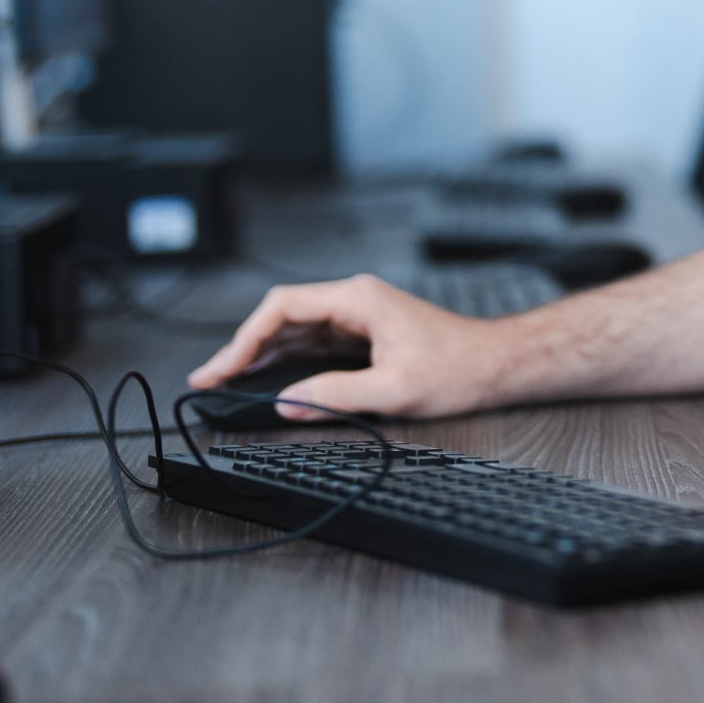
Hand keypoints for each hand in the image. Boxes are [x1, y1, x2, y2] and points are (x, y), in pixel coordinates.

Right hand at [186, 274, 517, 420]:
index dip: (245, 338)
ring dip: (260, 354)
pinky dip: (285, 359)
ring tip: (224, 380)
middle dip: (242, 347)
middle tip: (207, 379)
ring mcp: (359, 316)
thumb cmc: (459, 368)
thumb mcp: (394, 390)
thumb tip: (287, 402)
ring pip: (295, 329)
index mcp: (359, 300)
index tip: (222, 368)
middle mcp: (355, 301)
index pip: (283, 307)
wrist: (496, 363)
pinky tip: (265, 378)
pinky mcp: (365, 334)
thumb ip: (336, 394)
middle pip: (283, 316)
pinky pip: (314, 342)